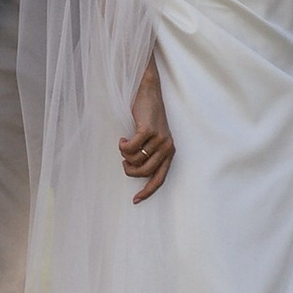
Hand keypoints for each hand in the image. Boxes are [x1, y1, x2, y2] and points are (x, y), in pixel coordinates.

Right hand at [119, 59, 174, 202]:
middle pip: (143, 172)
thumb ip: (149, 154)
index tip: (136, 200)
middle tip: (124, 160)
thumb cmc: (147, 117)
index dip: (148, 191)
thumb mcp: (152, 138)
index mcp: (169, 152)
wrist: (148, 92)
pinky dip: (123, 145)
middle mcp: (167, 147)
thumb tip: (135, 171)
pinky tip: (123, 139)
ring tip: (124, 144)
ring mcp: (159, 138)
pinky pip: (131, 148)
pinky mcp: (149, 129)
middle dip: (129, 169)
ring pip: (135, 159)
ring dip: (124, 154)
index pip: (160, 179)